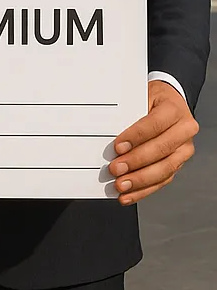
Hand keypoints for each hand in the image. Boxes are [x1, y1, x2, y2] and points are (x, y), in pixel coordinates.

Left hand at [108, 80, 197, 203]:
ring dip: (140, 180)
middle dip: (136, 162)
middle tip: (115, 169)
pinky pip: (163, 180)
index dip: (136, 137)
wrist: (169, 102)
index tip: (118, 146)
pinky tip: (128, 195)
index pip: (155, 124)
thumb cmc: (150, 98)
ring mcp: (184, 149)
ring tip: (121, 185)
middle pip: (161, 150)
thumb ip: (128, 111)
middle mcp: (184, 131)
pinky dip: (144, 190)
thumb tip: (106, 130)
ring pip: (165, 169)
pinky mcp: (178, 163)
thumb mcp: (140, 95)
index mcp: (174, 110)